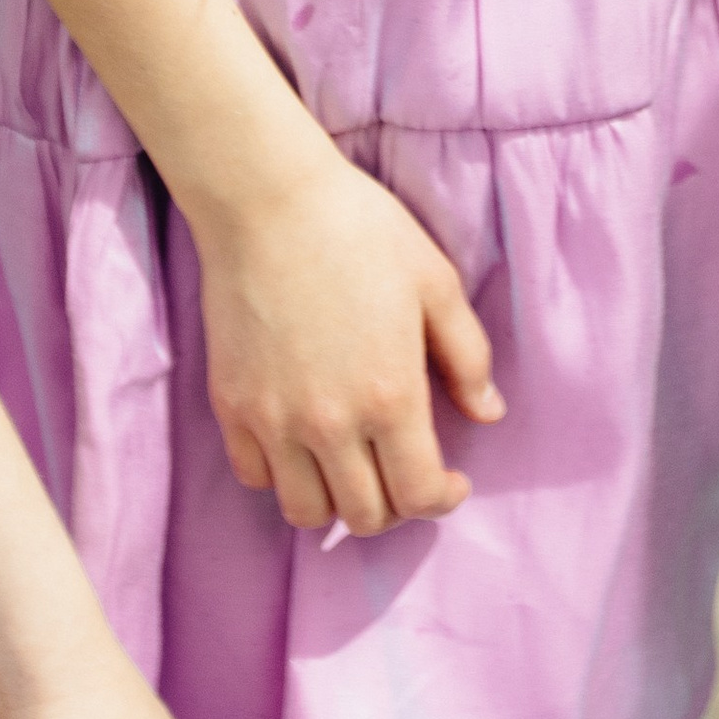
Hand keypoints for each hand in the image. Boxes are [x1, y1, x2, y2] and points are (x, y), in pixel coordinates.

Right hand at [192, 136, 502, 535]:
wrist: (270, 201)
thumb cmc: (362, 231)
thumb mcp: (436, 283)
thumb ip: (468, 357)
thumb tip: (488, 414)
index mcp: (390, 396)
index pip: (417, 496)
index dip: (442, 499)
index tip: (450, 481)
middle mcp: (329, 423)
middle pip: (364, 517)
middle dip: (395, 505)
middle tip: (403, 470)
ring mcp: (272, 420)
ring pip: (305, 512)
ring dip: (336, 501)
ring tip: (353, 465)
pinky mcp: (230, 406)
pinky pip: (255, 477)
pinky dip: (282, 475)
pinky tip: (303, 441)